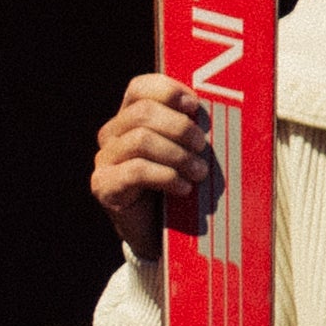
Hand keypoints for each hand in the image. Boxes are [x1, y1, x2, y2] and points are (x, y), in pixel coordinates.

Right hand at [90, 72, 218, 266]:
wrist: (163, 236)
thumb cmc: (181, 187)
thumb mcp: (189, 154)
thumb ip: (194, 131)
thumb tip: (220, 109)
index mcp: (131, 119)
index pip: (139, 88)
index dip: (167, 91)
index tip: (194, 106)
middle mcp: (112, 135)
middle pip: (142, 113)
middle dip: (179, 127)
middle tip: (202, 147)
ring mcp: (105, 160)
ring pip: (139, 140)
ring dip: (177, 155)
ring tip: (199, 173)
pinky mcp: (104, 186)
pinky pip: (135, 170)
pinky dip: (165, 176)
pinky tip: (182, 188)